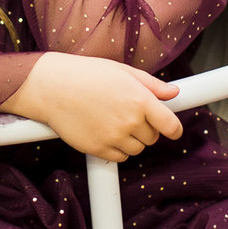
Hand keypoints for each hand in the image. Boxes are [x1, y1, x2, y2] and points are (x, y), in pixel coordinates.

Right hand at [1, 51, 181, 161]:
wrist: (52, 87)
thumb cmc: (86, 74)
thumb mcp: (123, 71)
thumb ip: (151, 85)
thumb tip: (173, 92)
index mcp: (140, 99)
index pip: (170, 125)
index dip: (175, 129)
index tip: (173, 130)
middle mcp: (130, 120)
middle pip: (152, 138)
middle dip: (146, 129)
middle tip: (128, 115)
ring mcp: (114, 136)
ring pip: (136, 149)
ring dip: (131, 140)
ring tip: (113, 122)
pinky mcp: (98, 148)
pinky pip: (118, 157)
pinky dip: (116, 149)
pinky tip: (104, 131)